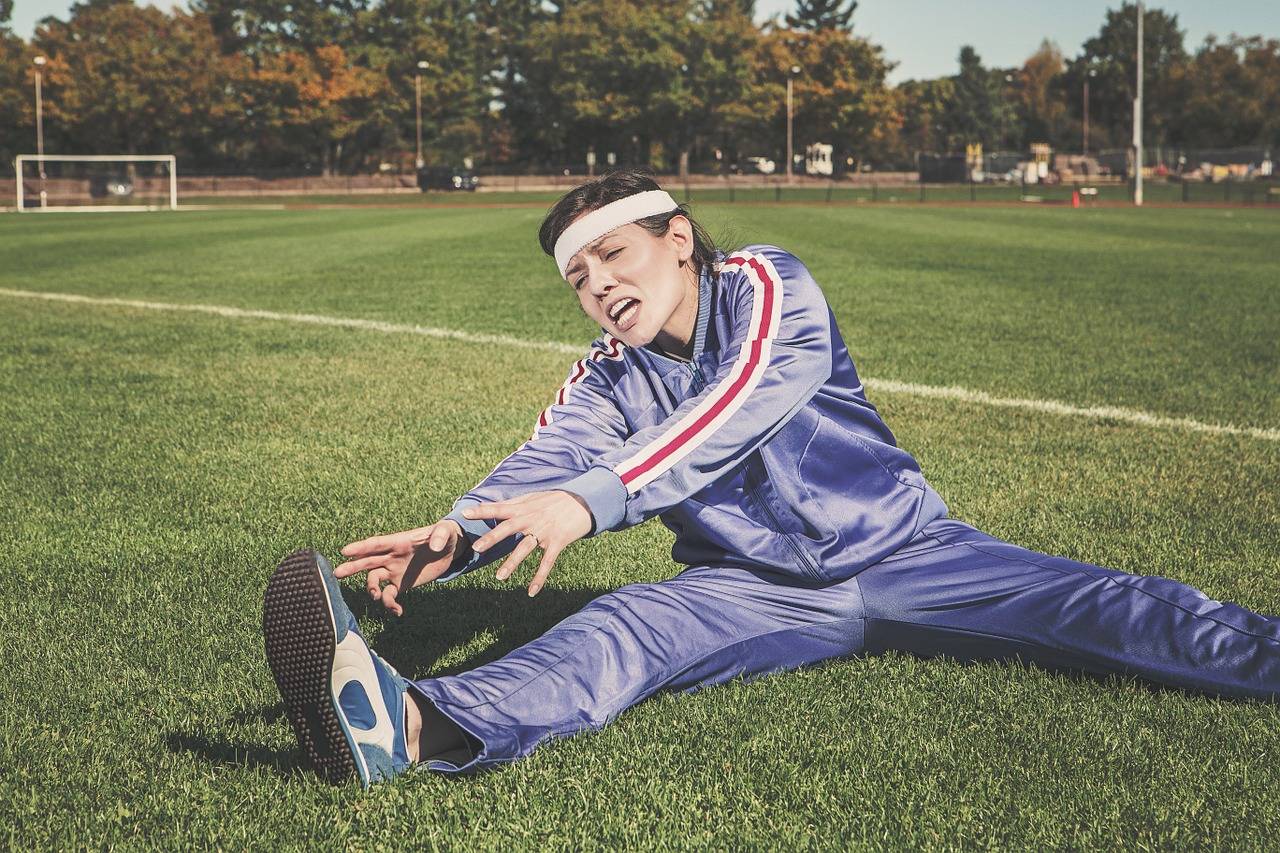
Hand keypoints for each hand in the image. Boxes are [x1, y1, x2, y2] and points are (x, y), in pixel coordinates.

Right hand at [334, 519, 464, 615]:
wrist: (449, 550)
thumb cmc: (444, 535)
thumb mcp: (445, 532)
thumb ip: (440, 536)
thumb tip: (434, 546)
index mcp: (398, 541)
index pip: (376, 544)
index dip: (361, 547)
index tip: (345, 551)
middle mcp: (392, 556)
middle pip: (367, 561)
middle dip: (352, 567)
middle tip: (337, 574)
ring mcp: (394, 570)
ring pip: (374, 580)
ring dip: (372, 589)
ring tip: (377, 596)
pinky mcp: (401, 584)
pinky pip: (389, 595)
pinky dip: (390, 604)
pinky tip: (398, 611)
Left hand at [466, 490, 592, 596]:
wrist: (584, 502)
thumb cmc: (556, 500)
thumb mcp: (534, 498)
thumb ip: (515, 504)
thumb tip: (494, 507)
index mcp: (524, 508)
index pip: (499, 508)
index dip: (482, 510)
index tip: (465, 513)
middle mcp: (532, 519)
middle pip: (508, 528)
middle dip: (492, 538)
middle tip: (476, 548)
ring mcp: (545, 532)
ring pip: (525, 548)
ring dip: (512, 563)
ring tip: (499, 577)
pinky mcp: (558, 542)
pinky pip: (547, 563)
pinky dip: (539, 578)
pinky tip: (531, 592)